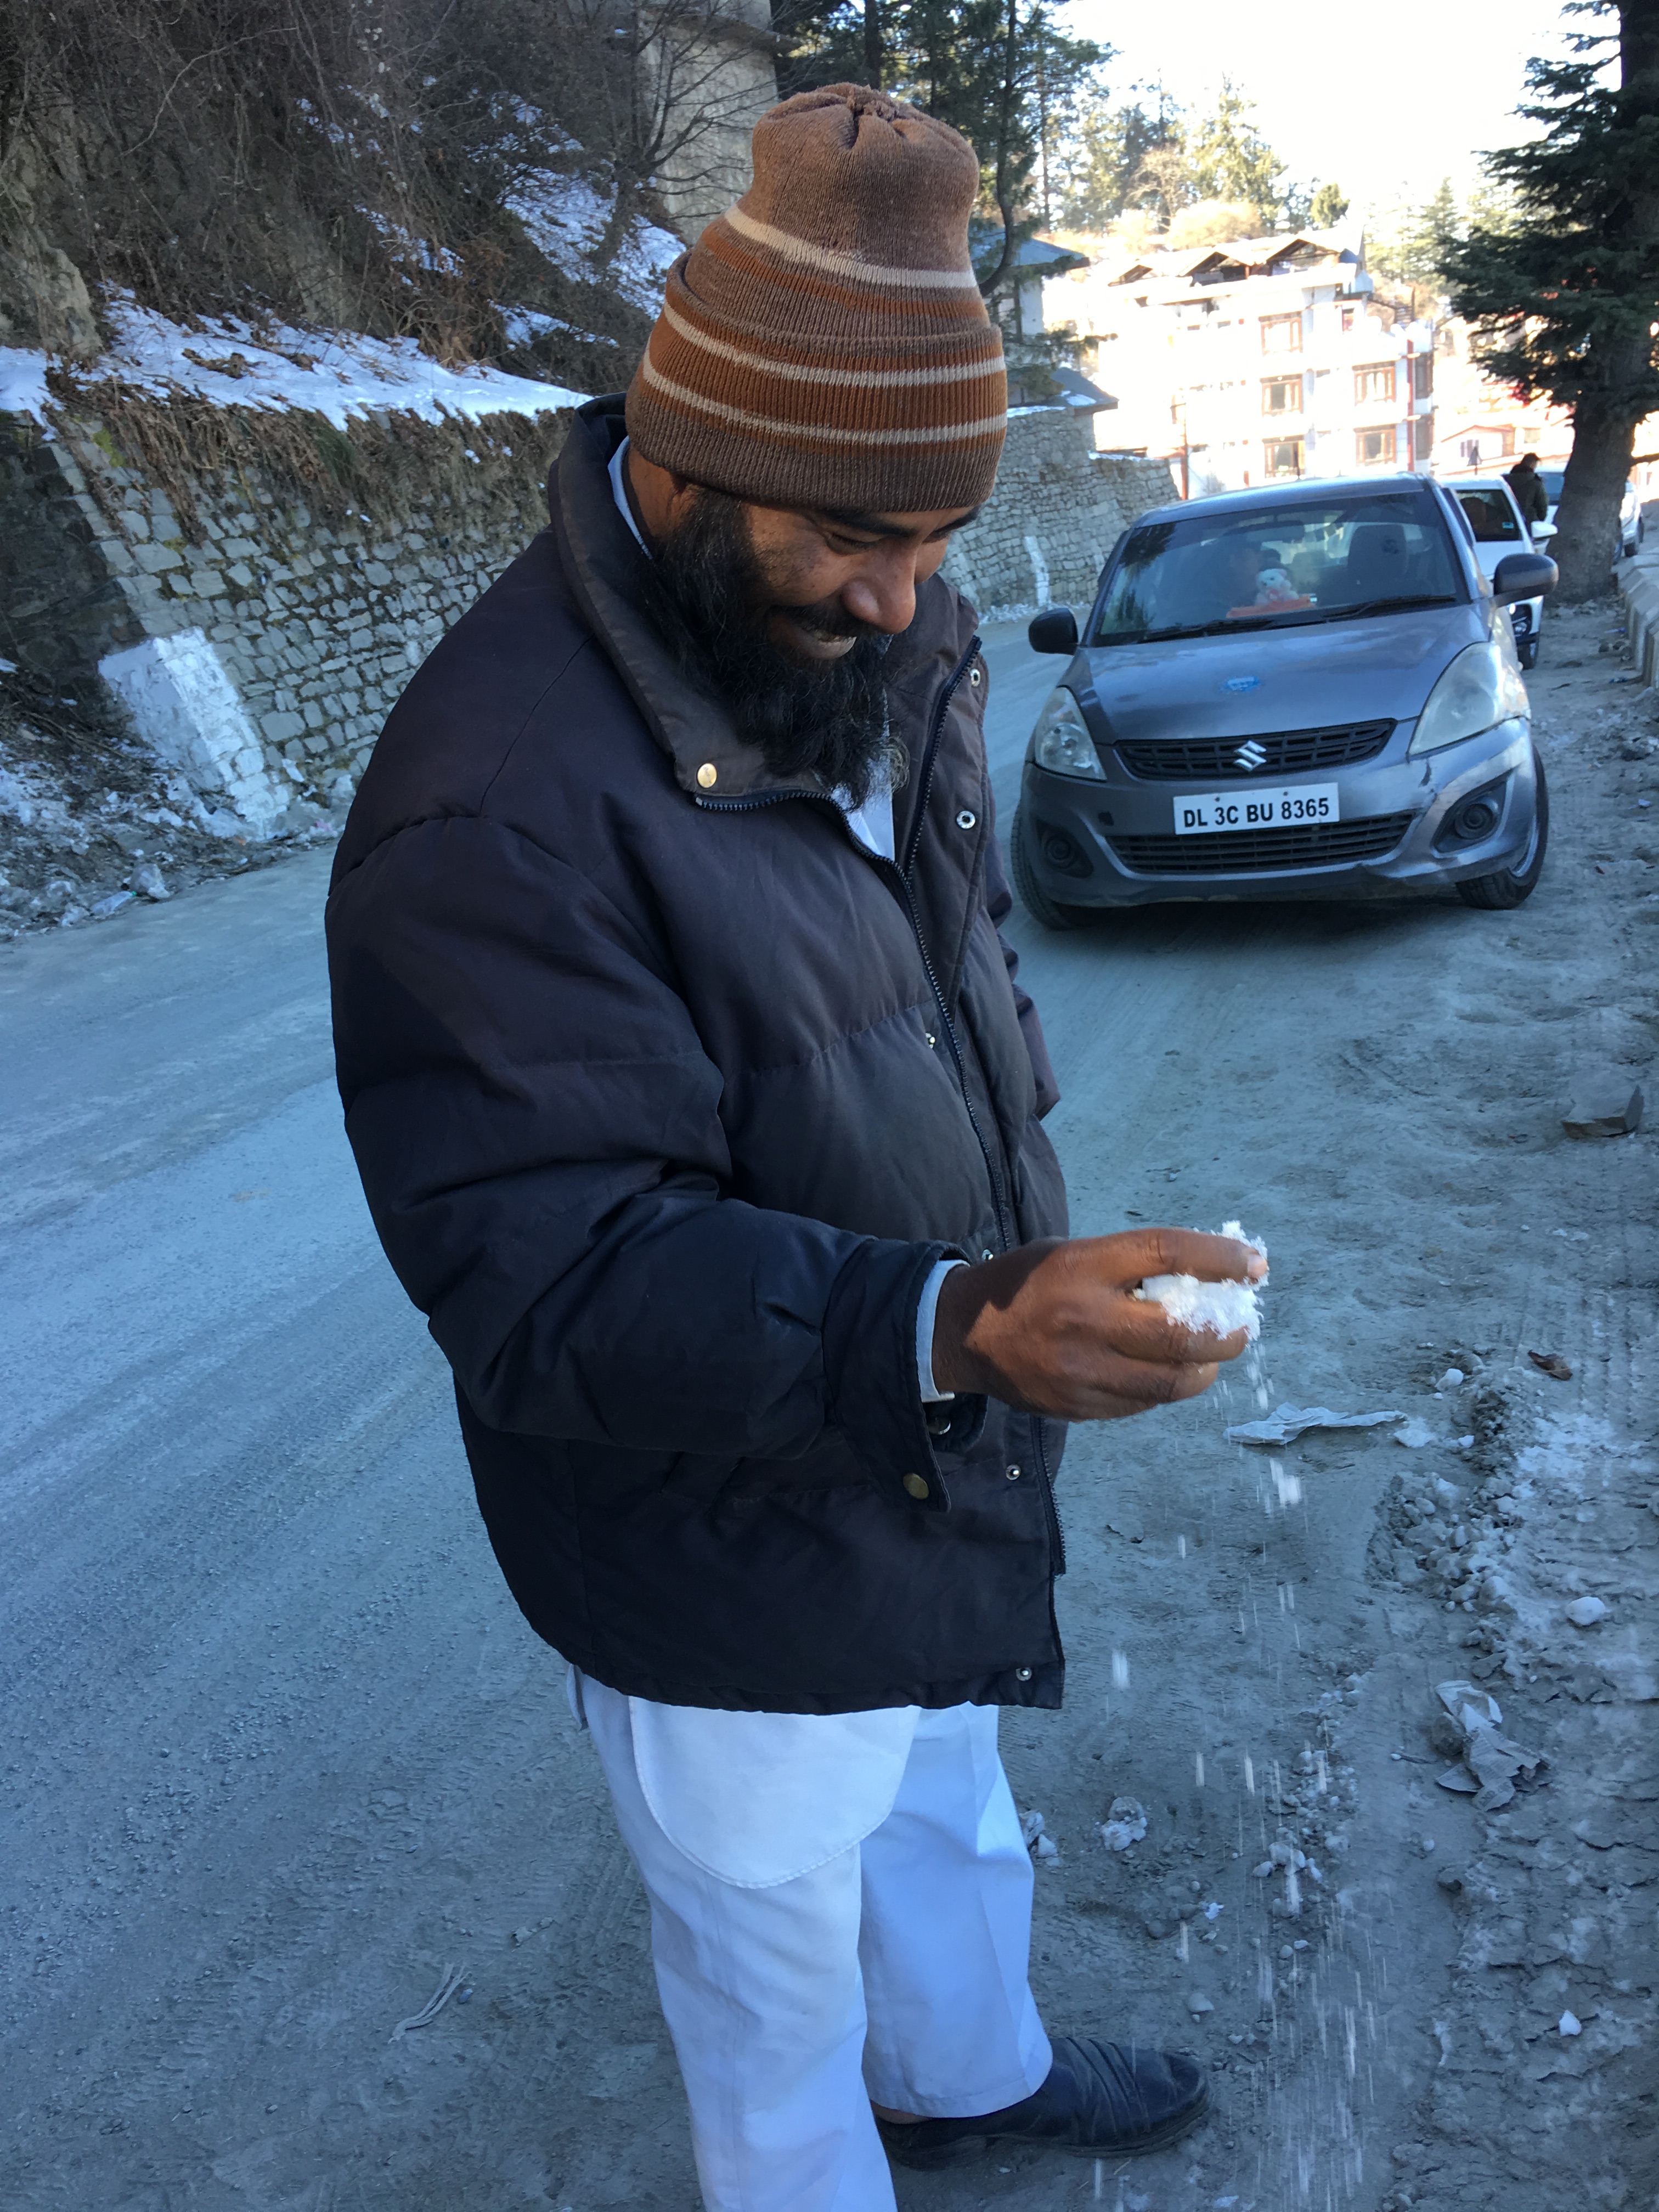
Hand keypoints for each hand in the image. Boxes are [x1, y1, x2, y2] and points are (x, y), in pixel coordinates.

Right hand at [931, 1229, 1265, 1421]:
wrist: (963, 1334)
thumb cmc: (1028, 1283)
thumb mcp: (1072, 1253)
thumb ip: (1129, 1264)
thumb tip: (1205, 1277)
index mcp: (1083, 1265)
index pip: (1167, 1253)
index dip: (1219, 1259)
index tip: (1253, 1265)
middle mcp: (1085, 1318)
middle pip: (1180, 1333)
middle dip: (1226, 1333)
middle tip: (1240, 1327)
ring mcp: (1082, 1369)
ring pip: (1170, 1381)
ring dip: (1205, 1369)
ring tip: (1211, 1357)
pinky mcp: (1079, 1405)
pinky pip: (1142, 1403)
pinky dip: (1166, 1388)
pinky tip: (1168, 1375)